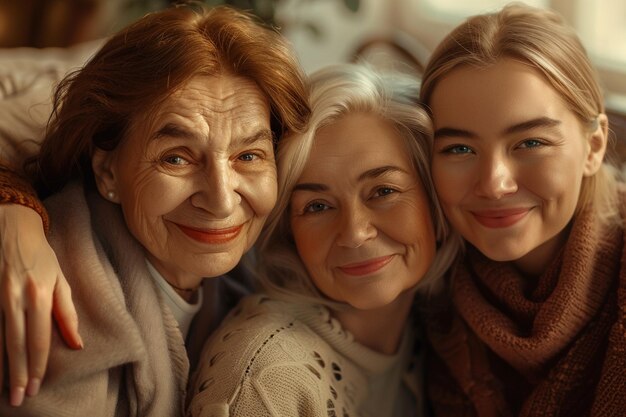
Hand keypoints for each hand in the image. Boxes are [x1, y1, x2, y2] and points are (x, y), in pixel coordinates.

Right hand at [0, 204, 81, 405]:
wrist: (12, 227)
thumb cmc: (41, 256)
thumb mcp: (60, 280)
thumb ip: (67, 313)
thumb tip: (77, 344)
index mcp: (39, 294)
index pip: (39, 338)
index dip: (38, 364)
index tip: (38, 386)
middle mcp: (16, 297)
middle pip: (16, 344)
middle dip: (19, 373)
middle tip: (20, 398)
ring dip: (2, 366)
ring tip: (7, 390)